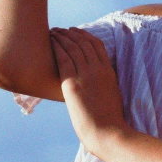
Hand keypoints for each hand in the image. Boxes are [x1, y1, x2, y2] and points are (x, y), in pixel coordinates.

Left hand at [50, 27, 127, 154]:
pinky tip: (50, 41)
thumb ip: (104, 85)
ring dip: (62, 36)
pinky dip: (57, 46)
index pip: (97, 45)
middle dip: (72, 33)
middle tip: (62, 29)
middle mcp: (98, 69)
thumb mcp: (111, 96)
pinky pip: (63, 58)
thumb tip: (97, 86)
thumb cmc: (109, 120)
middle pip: (84, 43)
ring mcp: (86, 75)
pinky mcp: (72, 83)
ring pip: (73, 47)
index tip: (77, 32)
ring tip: (53, 32)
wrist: (107, 131)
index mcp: (109, 71)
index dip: (86, 36)